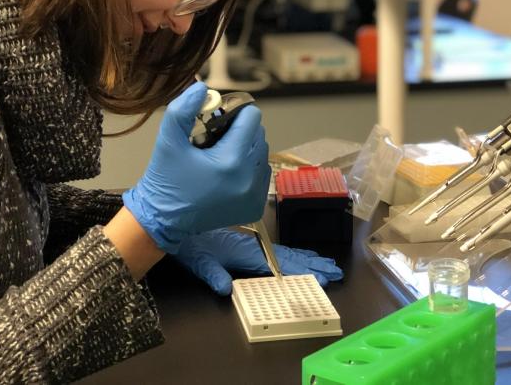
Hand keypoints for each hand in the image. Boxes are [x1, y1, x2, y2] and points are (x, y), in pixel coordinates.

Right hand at [123, 82, 270, 253]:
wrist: (162, 220)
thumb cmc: (165, 179)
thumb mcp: (168, 140)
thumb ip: (183, 109)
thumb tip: (202, 88)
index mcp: (231, 161)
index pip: (251, 119)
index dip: (235, 112)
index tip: (217, 118)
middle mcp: (249, 179)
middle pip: (259, 135)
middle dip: (240, 130)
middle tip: (215, 137)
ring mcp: (254, 196)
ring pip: (262, 154)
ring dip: (246, 148)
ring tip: (219, 155)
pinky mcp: (255, 207)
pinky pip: (261, 175)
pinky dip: (248, 169)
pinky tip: (226, 173)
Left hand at [174, 228, 343, 294]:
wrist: (175, 220)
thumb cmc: (187, 242)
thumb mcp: (198, 261)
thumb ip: (212, 274)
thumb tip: (225, 290)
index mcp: (246, 251)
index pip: (281, 264)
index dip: (302, 272)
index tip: (322, 278)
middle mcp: (253, 245)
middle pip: (288, 257)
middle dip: (312, 265)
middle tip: (334, 272)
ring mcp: (251, 242)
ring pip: (284, 251)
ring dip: (305, 258)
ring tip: (325, 264)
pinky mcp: (246, 242)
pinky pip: (275, 249)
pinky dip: (291, 253)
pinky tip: (298, 256)